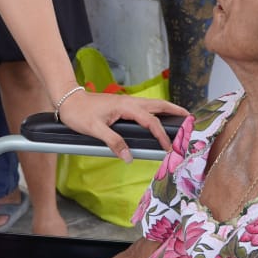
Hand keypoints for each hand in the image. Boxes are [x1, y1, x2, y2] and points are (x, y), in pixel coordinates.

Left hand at [57, 88, 186, 160]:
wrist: (68, 99)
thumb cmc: (79, 113)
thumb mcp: (94, 130)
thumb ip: (113, 142)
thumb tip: (128, 157)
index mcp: (126, 106)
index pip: (150, 121)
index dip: (161, 135)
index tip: (170, 148)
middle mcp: (129, 101)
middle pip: (158, 105)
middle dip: (175, 111)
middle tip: (190, 118)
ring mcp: (126, 101)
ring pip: (152, 104)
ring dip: (167, 109)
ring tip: (180, 116)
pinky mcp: (122, 104)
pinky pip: (145, 106)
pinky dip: (156, 110)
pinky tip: (157, 117)